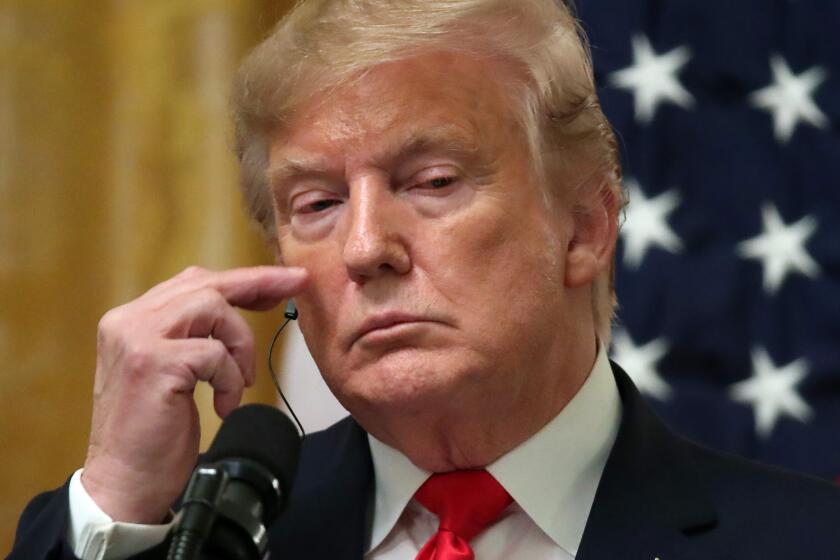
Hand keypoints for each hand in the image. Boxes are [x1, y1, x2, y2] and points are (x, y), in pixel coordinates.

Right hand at [80, 265, 307, 523]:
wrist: (125, 484)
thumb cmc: (154, 434)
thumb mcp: (173, 371)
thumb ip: (193, 335)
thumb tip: (244, 304)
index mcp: (130, 320)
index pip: (193, 282)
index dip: (241, 280)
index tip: (280, 282)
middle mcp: (128, 321)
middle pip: (206, 284)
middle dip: (258, 283)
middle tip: (296, 284)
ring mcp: (137, 339)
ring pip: (213, 308)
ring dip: (240, 345)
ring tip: (241, 381)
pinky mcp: (154, 363)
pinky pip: (216, 353)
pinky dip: (231, 380)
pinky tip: (225, 406)